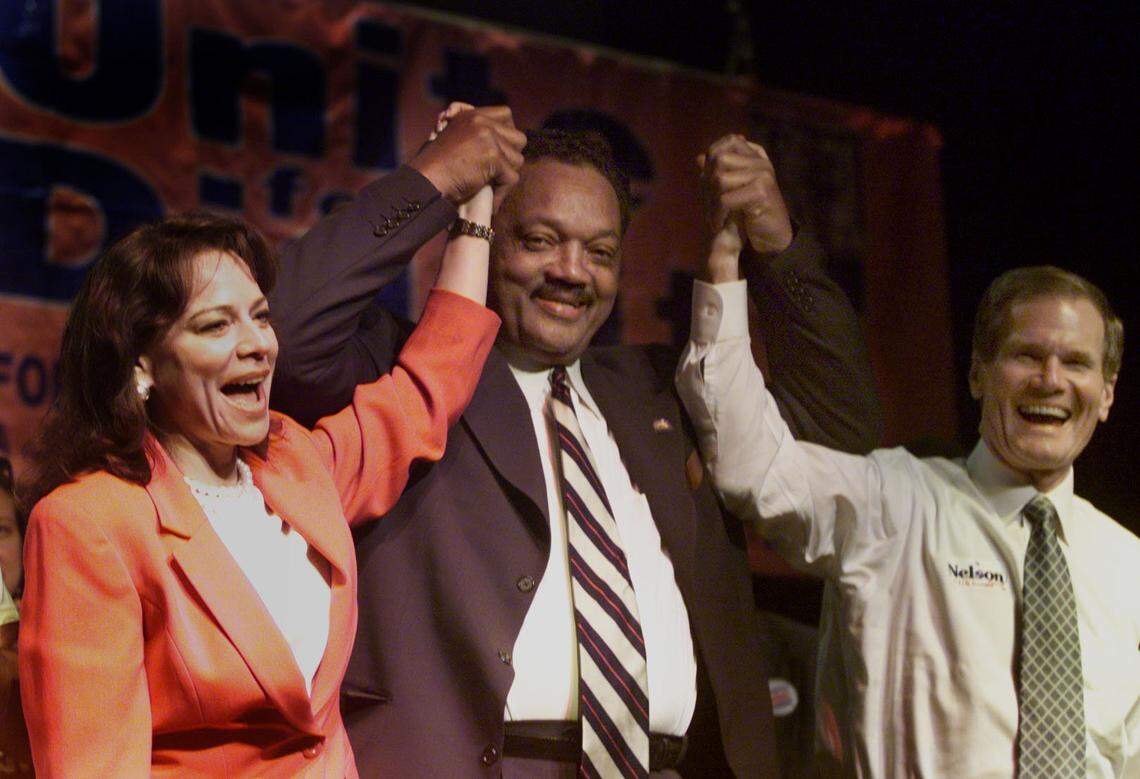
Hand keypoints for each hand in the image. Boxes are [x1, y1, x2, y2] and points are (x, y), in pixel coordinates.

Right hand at [410, 104, 525, 204]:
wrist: (425, 183)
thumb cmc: (436, 169)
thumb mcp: (454, 141)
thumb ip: (476, 136)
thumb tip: (504, 140)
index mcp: (472, 115)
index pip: (506, 115)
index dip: (507, 135)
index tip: (499, 153)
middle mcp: (481, 121)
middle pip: (518, 138)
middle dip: (510, 158)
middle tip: (498, 173)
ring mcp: (488, 137)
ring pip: (517, 159)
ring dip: (506, 176)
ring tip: (491, 188)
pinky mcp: (492, 156)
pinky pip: (511, 177)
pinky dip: (502, 193)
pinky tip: (492, 202)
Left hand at [698, 134, 792, 255]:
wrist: (773, 238)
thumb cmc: (751, 215)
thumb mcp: (730, 192)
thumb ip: (717, 174)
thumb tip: (699, 157)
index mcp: (756, 157)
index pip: (730, 141)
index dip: (713, 157)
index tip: (708, 181)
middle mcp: (761, 162)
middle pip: (720, 159)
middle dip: (708, 183)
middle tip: (709, 205)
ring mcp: (763, 175)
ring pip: (720, 179)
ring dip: (711, 202)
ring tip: (714, 216)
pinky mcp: (761, 192)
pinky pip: (726, 199)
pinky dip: (717, 214)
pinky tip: (719, 224)